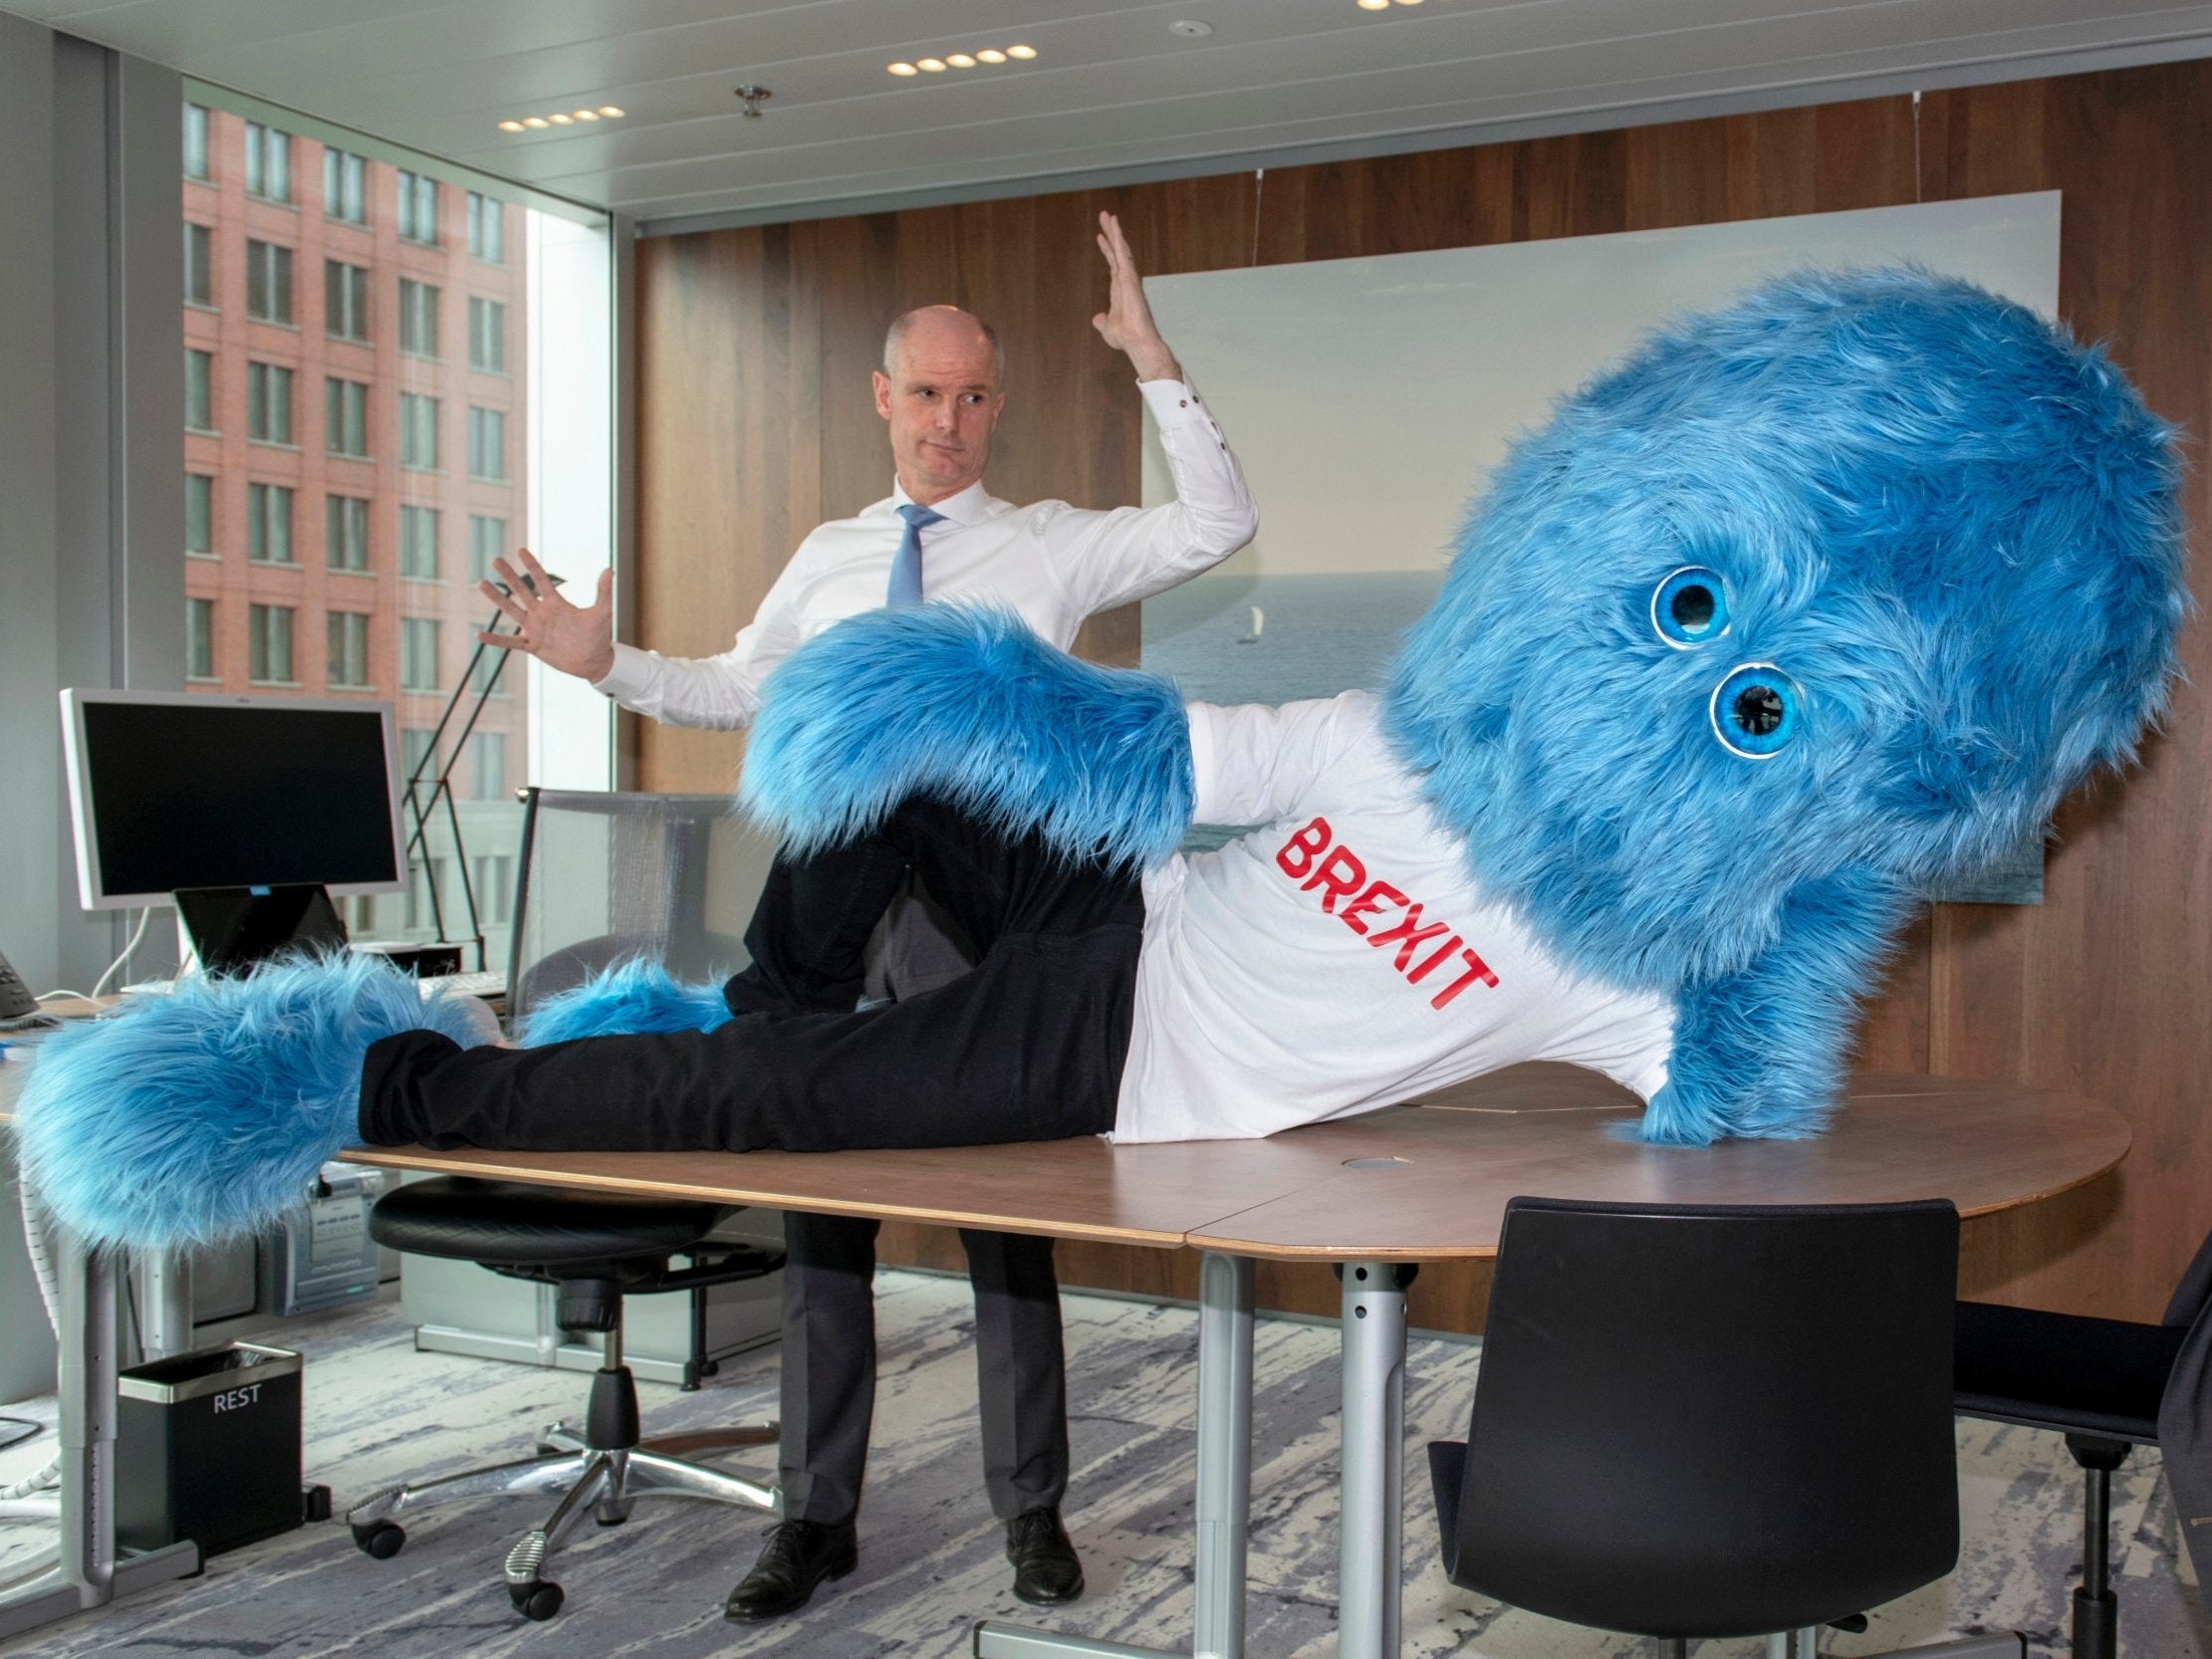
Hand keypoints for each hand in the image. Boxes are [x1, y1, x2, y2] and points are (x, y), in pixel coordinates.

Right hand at [478, 549, 616, 683]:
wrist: (593, 661)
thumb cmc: (598, 636)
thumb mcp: (602, 612)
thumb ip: (603, 592)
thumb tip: (609, 569)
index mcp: (556, 603)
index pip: (541, 580)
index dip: (532, 565)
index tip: (520, 550)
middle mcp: (542, 613)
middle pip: (522, 591)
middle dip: (509, 576)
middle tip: (495, 560)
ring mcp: (535, 629)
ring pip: (512, 611)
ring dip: (497, 598)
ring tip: (481, 584)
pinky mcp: (532, 646)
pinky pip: (510, 642)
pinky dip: (496, 640)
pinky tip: (480, 635)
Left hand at [1092, 210, 1182, 382]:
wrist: (1135, 342)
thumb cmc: (1126, 338)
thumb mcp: (1107, 329)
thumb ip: (1103, 321)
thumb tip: (1097, 318)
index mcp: (1120, 290)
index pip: (1113, 265)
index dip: (1107, 250)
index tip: (1100, 237)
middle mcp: (1126, 281)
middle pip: (1118, 252)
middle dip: (1112, 234)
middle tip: (1105, 216)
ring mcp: (1129, 278)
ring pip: (1121, 249)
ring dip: (1115, 231)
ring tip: (1108, 215)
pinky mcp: (1130, 277)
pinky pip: (1122, 254)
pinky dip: (1117, 239)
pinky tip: (1113, 227)